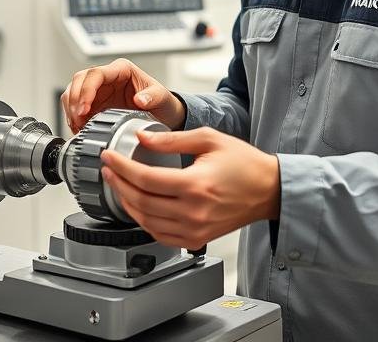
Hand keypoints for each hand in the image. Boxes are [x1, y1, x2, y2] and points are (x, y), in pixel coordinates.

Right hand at [61, 58, 185, 133]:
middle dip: (75, 100)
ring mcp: (99, 90)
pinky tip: (78, 127)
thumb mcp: (162, 98)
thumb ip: (153, 97)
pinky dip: (73, 116)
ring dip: (71, 108)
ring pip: (74, 91)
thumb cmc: (161, 102)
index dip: (86, 90)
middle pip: (79, 80)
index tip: (85, 108)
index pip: (96, 74)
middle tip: (78, 119)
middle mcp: (107, 77)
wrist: (162, 115)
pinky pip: (76, 105)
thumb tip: (140, 99)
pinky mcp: (95, 103)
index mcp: (121, 70)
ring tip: (77, 125)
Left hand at [100, 127, 279, 250]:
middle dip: (118, 184)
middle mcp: (193, 212)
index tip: (109, 157)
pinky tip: (138, 207)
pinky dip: (144, 222)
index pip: (145, 179)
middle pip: (141, 201)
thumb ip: (171, 140)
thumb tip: (141, 138)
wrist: (268, 190)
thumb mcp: (208, 140)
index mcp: (195, 185)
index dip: (121, 167)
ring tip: (119, 185)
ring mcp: (195, 229)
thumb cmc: (245, 164)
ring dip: (127, 203)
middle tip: (109, 169)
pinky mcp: (197, 239)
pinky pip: (161, 236)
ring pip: (147, 221)